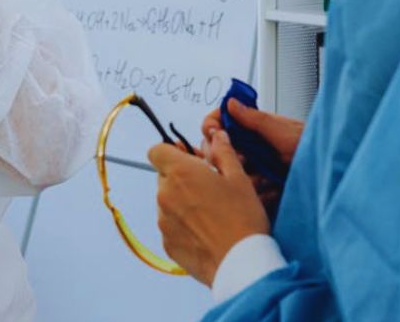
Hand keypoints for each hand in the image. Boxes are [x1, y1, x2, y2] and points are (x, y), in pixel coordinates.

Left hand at [149, 130, 270, 285]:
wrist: (240, 263)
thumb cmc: (242, 218)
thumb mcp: (239, 178)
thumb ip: (223, 152)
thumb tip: (217, 136)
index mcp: (180, 172)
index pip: (156, 150)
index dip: (171, 151)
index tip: (188, 156)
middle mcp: (165, 194)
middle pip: (163, 175)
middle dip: (180, 176)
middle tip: (207, 184)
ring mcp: (163, 220)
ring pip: (166, 201)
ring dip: (181, 201)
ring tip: (210, 211)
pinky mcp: (167, 243)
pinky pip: (170, 225)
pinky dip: (182, 224)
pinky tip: (206, 230)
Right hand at [199, 102, 302, 217]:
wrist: (329, 176)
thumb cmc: (312, 148)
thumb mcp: (283, 131)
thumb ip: (256, 119)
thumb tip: (230, 103)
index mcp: (252, 129)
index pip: (218, 123)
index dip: (212, 127)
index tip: (214, 133)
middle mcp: (250, 147)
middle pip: (218, 150)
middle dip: (228, 156)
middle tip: (245, 159)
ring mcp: (255, 168)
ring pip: (230, 174)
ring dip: (247, 178)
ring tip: (268, 178)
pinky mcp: (260, 189)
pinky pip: (247, 193)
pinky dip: (259, 193)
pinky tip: (274, 189)